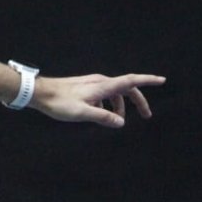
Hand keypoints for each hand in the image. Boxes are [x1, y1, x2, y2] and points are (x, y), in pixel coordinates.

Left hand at [32, 73, 165, 127]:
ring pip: (114, 93)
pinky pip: (103, 95)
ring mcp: (92, 84)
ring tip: (118, 120)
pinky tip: (100, 114)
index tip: (162, 80)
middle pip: (126, 88)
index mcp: (103, 86)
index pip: (130, 81)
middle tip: (146, 116)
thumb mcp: (82, 113)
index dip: (148, 80)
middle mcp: (100, 82)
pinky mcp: (85, 88)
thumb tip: (121, 122)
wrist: (39, 92)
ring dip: (120, 105)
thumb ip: (102, 117)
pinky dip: (108, 104)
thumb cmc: (59, 103)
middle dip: (138, 101)